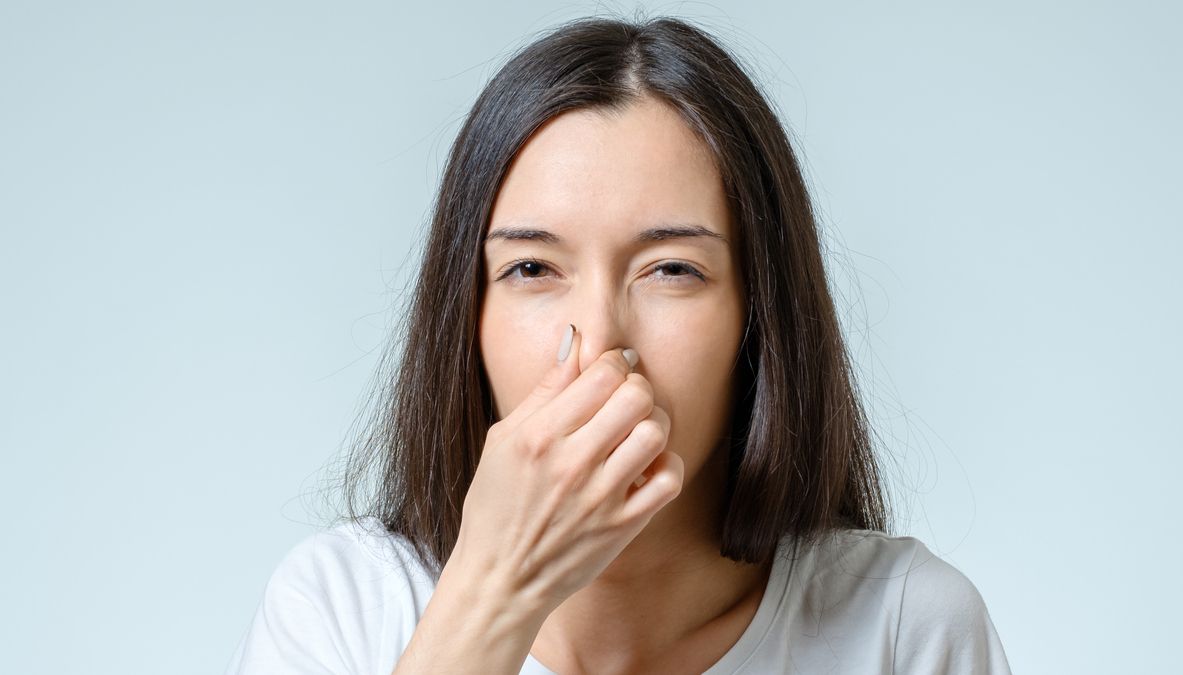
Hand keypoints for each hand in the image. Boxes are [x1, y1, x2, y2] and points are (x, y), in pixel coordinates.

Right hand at [451, 325, 683, 613]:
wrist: (501, 579)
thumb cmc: (496, 505)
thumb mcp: (504, 439)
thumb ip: (545, 391)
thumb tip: (575, 342)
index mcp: (539, 436)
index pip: (601, 374)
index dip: (613, 361)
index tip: (611, 369)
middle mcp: (573, 463)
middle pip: (636, 396)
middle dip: (637, 387)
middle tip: (626, 397)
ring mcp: (602, 497)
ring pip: (655, 432)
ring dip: (653, 423)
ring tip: (636, 430)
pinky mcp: (624, 525)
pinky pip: (669, 479)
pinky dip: (666, 465)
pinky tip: (646, 465)